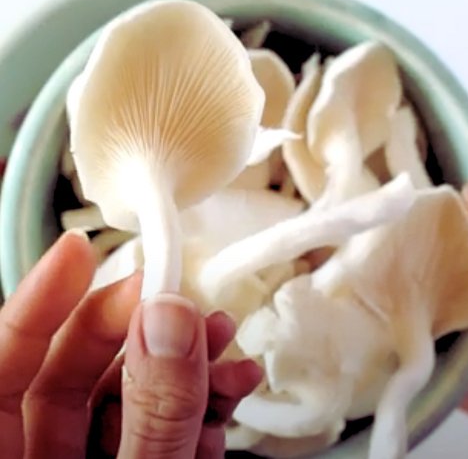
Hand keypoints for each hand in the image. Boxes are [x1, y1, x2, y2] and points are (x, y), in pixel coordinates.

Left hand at [0, 231, 261, 458]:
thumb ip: (154, 412)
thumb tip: (169, 318)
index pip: (4, 358)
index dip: (39, 298)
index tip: (78, 248)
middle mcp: (39, 458)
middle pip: (75, 367)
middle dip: (139, 326)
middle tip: (179, 302)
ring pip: (125, 393)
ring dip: (185, 365)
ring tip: (226, 349)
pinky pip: (155, 423)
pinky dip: (195, 405)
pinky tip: (225, 394)